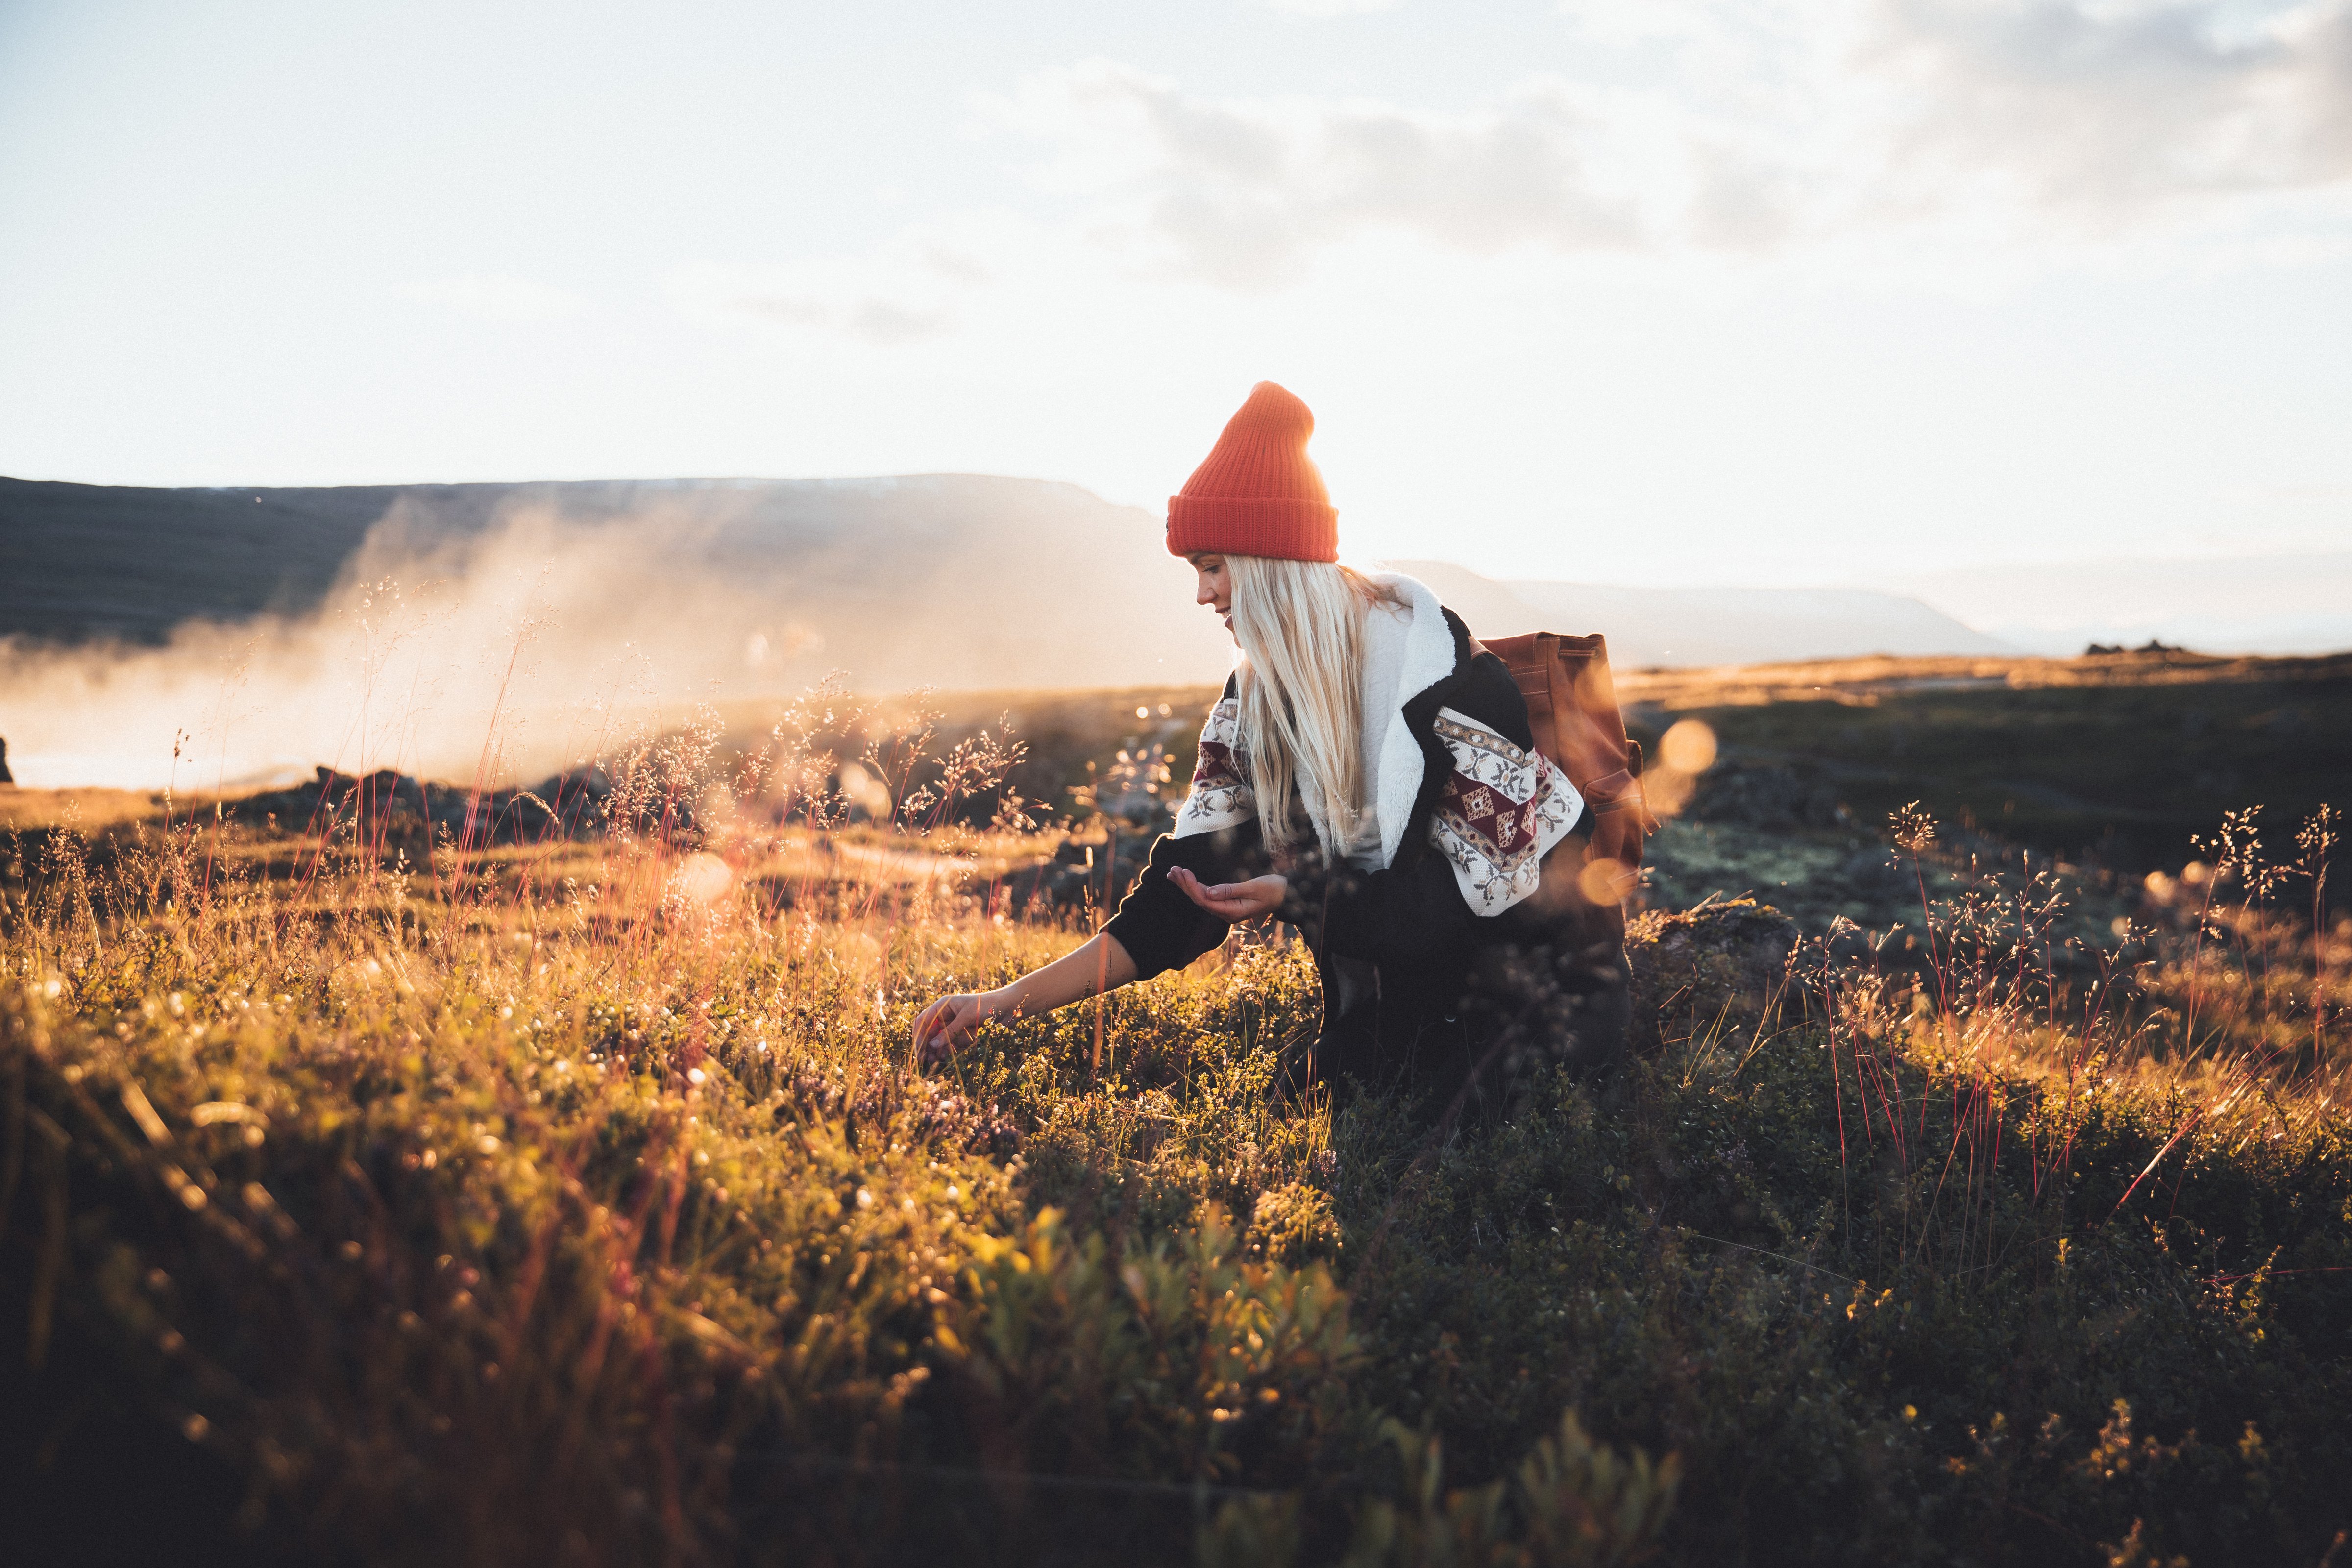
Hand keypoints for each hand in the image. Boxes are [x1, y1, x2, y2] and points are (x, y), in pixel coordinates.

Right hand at [913, 988, 1006, 1062]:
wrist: (1008, 1008)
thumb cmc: (988, 1006)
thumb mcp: (967, 1017)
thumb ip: (950, 1031)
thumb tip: (932, 1045)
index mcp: (944, 1005)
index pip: (923, 1021)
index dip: (919, 1035)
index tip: (918, 1049)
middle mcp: (945, 1015)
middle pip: (928, 1032)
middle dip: (925, 1045)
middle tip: (923, 1060)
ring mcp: (953, 1025)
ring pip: (937, 1040)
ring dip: (933, 1050)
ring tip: (933, 1061)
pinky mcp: (961, 1034)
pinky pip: (948, 1044)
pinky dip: (945, 1051)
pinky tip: (943, 1057)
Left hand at [1168, 867, 1287, 920]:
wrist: (1287, 895)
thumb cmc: (1273, 889)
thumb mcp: (1254, 887)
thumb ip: (1231, 890)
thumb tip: (1210, 892)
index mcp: (1233, 912)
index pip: (1206, 900)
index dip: (1192, 886)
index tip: (1184, 871)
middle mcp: (1227, 913)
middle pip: (1200, 900)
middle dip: (1185, 885)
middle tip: (1172, 870)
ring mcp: (1227, 909)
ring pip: (1202, 897)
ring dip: (1188, 885)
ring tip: (1173, 874)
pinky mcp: (1228, 903)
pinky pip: (1208, 896)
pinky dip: (1196, 886)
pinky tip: (1187, 880)